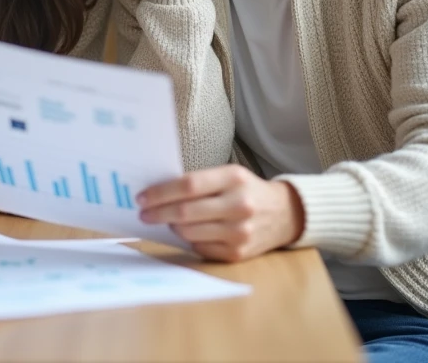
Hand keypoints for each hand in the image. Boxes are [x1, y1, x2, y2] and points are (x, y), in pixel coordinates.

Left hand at [136, 165, 304, 261]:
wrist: (285, 214)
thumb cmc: (247, 191)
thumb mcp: (229, 175)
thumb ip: (200, 182)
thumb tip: (158, 192)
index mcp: (234, 178)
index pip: (188, 185)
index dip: (160, 192)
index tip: (142, 197)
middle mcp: (239, 205)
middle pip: (185, 211)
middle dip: (158, 213)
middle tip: (144, 213)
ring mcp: (239, 231)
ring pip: (189, 232)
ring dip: (172, 227)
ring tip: (167, 221)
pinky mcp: (238, 253)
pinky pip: (200, 248)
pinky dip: (189, 240)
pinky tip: (189, 232)